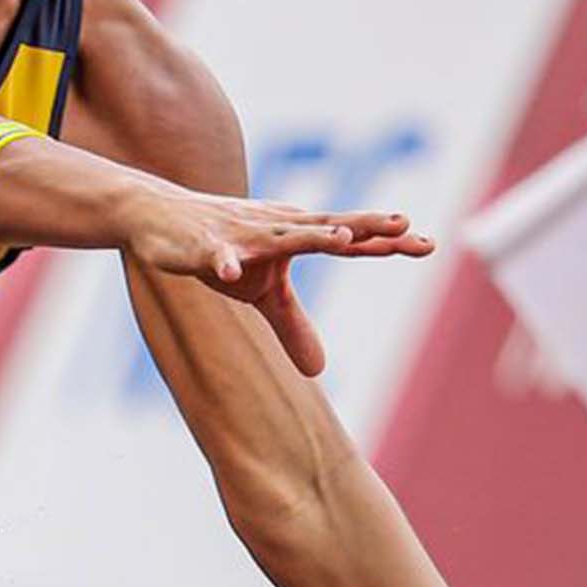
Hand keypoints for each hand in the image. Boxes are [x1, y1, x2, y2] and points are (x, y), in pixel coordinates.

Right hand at [122, 186, 432, 375]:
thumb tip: (319, 371)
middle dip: (364, 228)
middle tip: (404, 226)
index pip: (349, 241)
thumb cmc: (220, 248)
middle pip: (328, 229)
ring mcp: (243, 236)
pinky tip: (230, 274)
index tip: (428, 245)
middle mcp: (277, 229)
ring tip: (342, 240)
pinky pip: (216, 258)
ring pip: (281, 237)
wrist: (158, 216)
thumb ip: (293, 325)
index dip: (386, 244)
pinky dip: (224, 264)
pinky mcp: (206, 246)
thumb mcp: (260, 293)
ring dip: (310, 237)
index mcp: (295, 236)